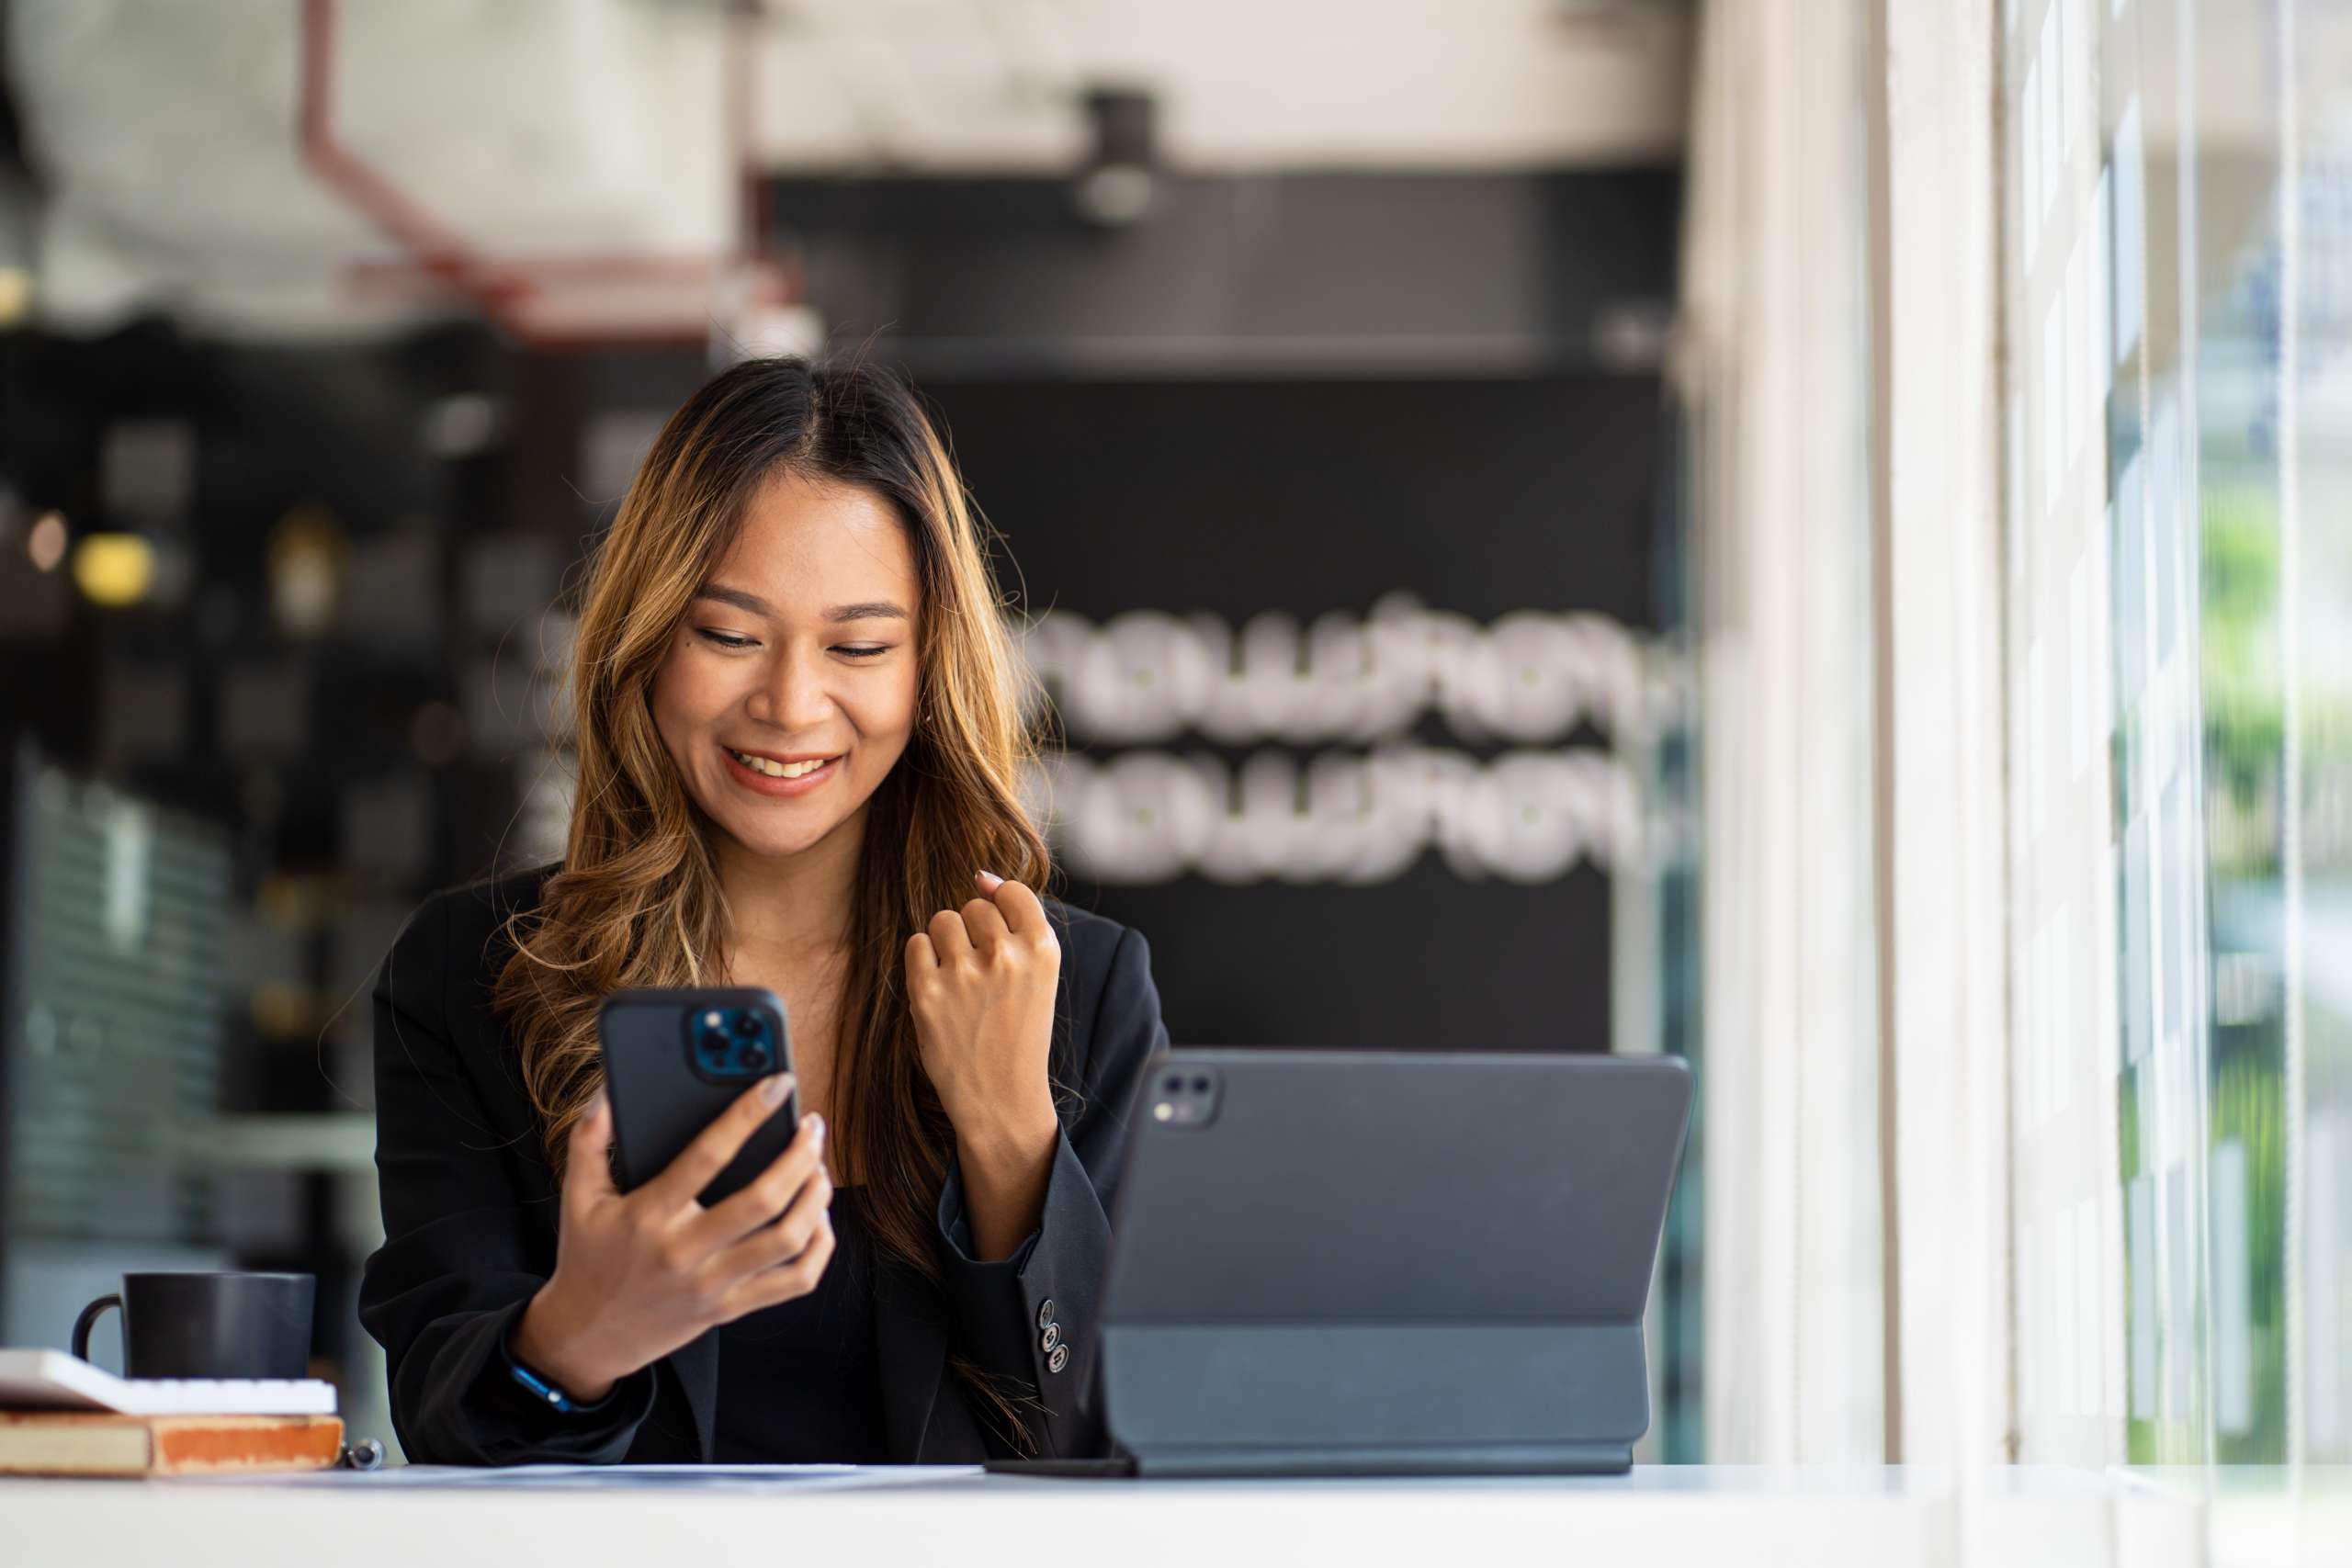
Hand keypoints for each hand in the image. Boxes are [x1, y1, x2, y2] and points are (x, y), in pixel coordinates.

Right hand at [510, 1075, 833, 1401]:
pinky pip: (795, 1281)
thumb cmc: (587, 1255)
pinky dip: (821, 1247)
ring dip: (817, 1197)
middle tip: (811, 1127)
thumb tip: (610, 1091)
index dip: (747, 1114)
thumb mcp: (577, 1195)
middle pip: (763, 1201)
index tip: (778, 1083)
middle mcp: (685, 1252)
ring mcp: (713, 1284)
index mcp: (649, 1216)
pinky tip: (819, 1217)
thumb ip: (589, 1138)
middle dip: (800, 1155)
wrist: (588, 1335)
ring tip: (819, 1167)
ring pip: (788, 1241)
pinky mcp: (731, 1308)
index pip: (707, 1156)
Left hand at [904, 871, 1061, 1257]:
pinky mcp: (927, 992)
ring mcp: (964, 973)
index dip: (1000, 907)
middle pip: (974, 907)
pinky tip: (939, 989)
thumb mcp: (1039, 977)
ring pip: (943, 920)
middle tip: (980, 974)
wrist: (1002, 1099)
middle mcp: (1006, 956)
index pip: (1013, 892)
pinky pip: (916, 943)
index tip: (998, 936)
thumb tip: (981, 876)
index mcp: (1043, 950)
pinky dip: (923, 961)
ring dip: (946, 943)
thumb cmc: (1019, 1032)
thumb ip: (1017, 924)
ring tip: (959, 980)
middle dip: (973, 932)